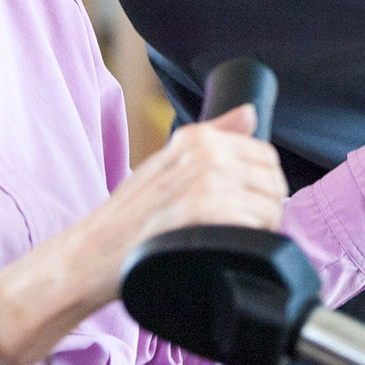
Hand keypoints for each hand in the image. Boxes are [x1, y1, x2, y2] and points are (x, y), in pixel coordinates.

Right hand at [0, 105, 285, 364]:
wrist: (92, 252)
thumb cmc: (130, 216)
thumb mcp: (167, 163)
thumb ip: (213, 135)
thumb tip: (250, 112)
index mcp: (198, 136)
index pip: (266, 156)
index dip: (265, 187)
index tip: (249, 206)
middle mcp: (204, 151)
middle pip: (272, 182)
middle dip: (267, 209)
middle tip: (242, 231)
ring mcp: (204, 180)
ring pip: (268, 206)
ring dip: (260, 230)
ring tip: (232, 242)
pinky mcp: (202, 212)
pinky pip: (252, 225)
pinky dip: (247, 243)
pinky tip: (225, 249)